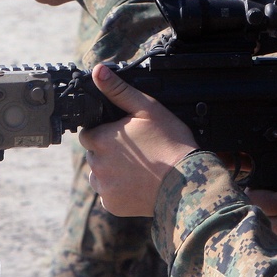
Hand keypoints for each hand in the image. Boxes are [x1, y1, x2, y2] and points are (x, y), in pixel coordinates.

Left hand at [79, 64, 198, 216]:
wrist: (188, 183)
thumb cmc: (170, 142)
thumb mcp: (147, 108)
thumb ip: (119, 90)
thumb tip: (98, 71)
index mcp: (101, 139)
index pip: (89, 134)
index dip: (105, 132)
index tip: (123, 135)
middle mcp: (97, 164)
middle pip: (93, 154)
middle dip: (108, 152)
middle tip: (135, 152)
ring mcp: (104, 187)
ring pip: (98, 175)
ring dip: (110, 172)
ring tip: (136, 169)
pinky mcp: (113, 205)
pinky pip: (109, 195)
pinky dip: (119, 191)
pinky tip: (137, 184)